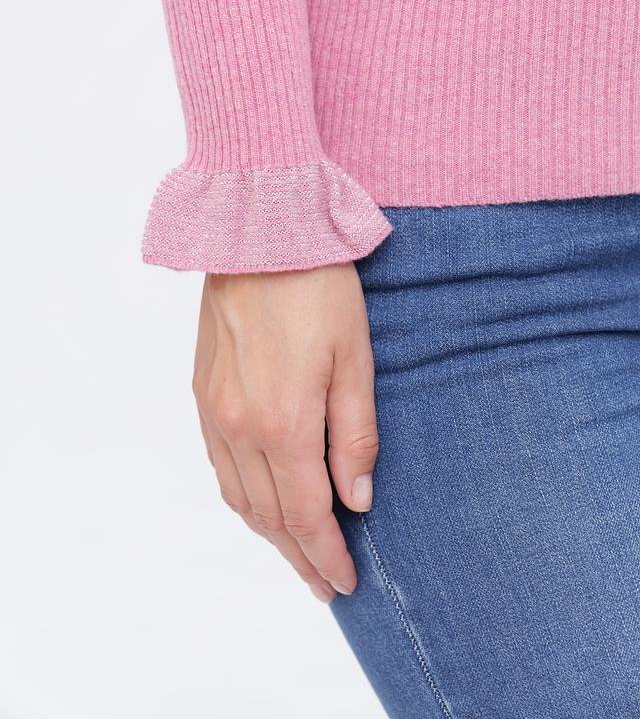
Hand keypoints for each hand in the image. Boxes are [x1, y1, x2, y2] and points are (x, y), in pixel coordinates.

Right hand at [192, 262, 378, 602]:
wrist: (259, 234)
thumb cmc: (318, 288)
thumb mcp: (355, 359)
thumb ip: (354, 436)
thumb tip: (356, 500)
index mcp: (284, 422)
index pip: (306, 515)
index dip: (326, 556)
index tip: (345, 582)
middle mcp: (240, 426)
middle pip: (269, 517)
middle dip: (299, 557)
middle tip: (324, 583)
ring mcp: (214, 410)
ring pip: (238, 497)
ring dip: (268, 533)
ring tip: (295, 553)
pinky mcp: (202, 392)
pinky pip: (219, 464)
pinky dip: (242, 497)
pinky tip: (260, 501)